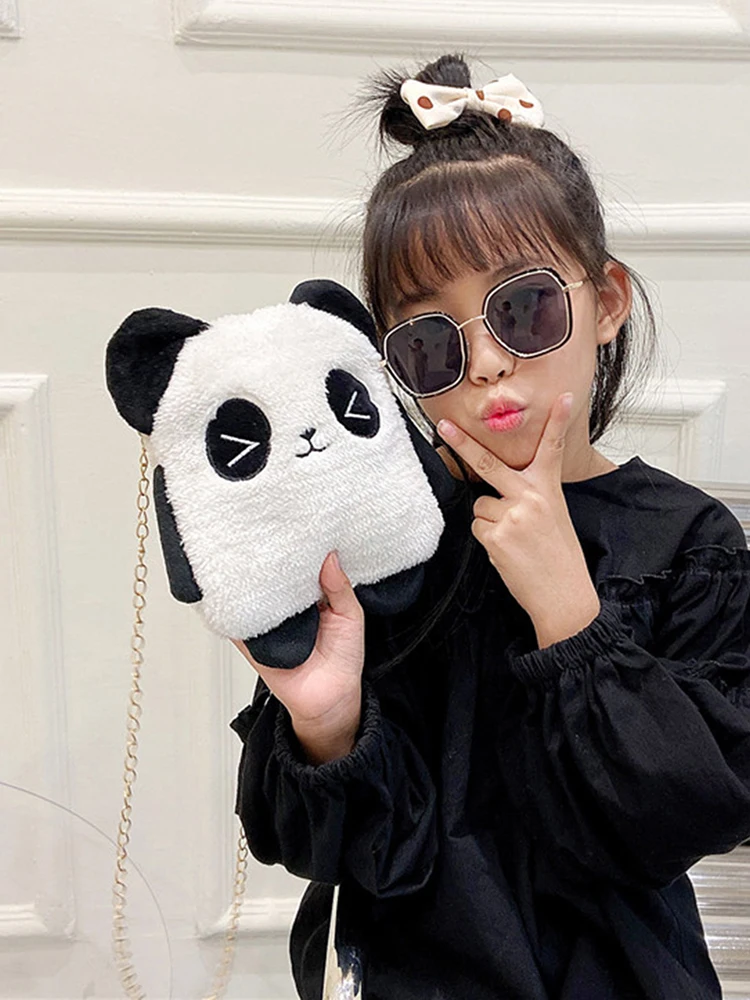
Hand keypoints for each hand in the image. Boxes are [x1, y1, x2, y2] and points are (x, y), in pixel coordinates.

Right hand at [230, 551, 364, 730]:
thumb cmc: (344, 659)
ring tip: (249, 557)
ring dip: (252, 581)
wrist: (330, 699)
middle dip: (272, 560)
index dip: (299, 549)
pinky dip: (236, 609)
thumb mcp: (351, 616)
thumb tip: (330, 556)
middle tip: (268, 535)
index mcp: (312, 596)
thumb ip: (340, 587)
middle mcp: (288, 606)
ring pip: (255, 595)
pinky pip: (239, 622)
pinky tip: (235, 592)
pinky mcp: (253, 639)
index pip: (301, 566)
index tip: (296, 529)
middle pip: (275, 577)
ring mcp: (269, 621)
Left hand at [436, 392, 599, 640]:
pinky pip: (478, 527)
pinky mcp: (496, 535)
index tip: (564, 397)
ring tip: (514, 540)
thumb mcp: (553, 516)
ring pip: (480, 506)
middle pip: (489, 464)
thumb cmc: (558, 556)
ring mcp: (511, 515)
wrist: (563, 594)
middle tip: (443, 426)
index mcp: (548, 489)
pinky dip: (488, 538)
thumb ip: (529, 495)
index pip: (552, 449)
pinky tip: (508, 551)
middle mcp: (530, 497)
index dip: (558, 421)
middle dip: (462, 444)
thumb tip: (493, 489)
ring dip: (489, 521)